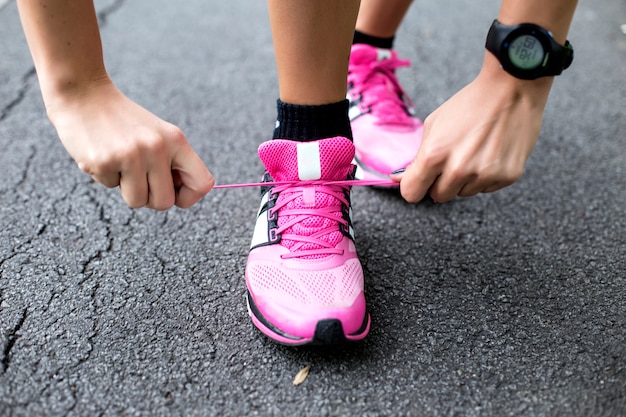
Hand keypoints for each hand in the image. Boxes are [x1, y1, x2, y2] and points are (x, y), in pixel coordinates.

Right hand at [48, 80, 213, 209]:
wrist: (83, 92)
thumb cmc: (122, 120)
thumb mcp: (157, 134)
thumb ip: (172, 163)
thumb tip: (181, 197)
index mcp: (176, 140)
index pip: (202, 183)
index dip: (188, 197)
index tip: (173, 192)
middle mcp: (157, 147)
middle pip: (164, 203)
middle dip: (150, 198)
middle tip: (138, 178)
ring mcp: (131, 155)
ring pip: (137, 201)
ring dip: (125, 188)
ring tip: (119, 162)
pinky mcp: (104, 161)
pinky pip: (109, 187)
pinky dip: (104, 175)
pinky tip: (101, 152)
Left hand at [392, 56, 551, 202]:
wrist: (512, 89)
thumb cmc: (470, 104)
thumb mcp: (434, 126)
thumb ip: (417, 157)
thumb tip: (398, 179)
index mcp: (434, 155)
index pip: (412, 193)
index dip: (414, 186)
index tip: (419, 180)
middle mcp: (459, 170)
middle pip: (438, 196)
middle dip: (439, 182)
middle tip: (451, 158)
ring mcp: (485, 175)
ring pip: (463, 193)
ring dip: (464, 180)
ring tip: (474, 151)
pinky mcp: (507, 176)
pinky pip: (486, 189)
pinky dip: (485, 176)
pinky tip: (490, 153)